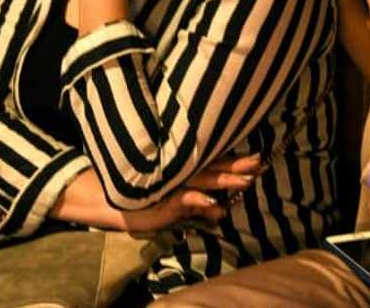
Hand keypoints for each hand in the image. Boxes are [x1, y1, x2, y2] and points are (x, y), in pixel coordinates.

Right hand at [115, 153, 261, 232]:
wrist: (109, 200)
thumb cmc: (143, 199)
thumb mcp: (174, 205)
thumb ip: (196, 205)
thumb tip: (221, 210)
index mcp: (185, 172)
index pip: (215, 164)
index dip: (236, 161)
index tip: (260, 159)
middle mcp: (181, 173)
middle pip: (214, 167)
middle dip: (238, 166)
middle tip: (260, 163)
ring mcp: (172, 183)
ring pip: (203, 178)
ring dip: (224, 179)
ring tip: (245, 180)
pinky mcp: (161, 194)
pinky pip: (182, 197)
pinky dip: (196, 198)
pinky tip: (211, 200)